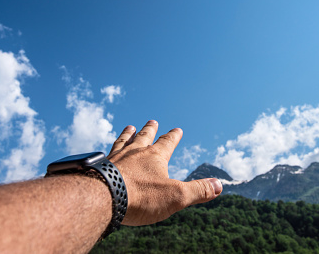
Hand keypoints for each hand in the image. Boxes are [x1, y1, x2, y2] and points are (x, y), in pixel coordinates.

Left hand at [107, 120, 221, 225]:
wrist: (101, 198)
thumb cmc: (140, 197)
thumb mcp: (175, 196)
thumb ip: (198, 191)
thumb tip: (220, 186)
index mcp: (154, 156)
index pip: (167, 142)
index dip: (173, 136)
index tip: (177, 129)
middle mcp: (134, 152)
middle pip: (143, 137)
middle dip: (150, 130)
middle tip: (152, 121)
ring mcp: (115, 158)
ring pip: (123, 141)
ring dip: (127, 134)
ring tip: (128, 127)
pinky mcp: (98, 167)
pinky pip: (104, 154)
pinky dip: (107, 151)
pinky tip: (104, 153)